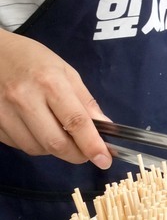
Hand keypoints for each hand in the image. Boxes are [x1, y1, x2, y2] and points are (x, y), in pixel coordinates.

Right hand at [0, 31, 111, 167]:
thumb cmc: (33, 59)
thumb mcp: (66, 72)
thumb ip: (85, 101)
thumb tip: (105, 126)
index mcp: (49, 83)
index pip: (75, 122)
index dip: (92, 145)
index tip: (104, 160)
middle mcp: (24, 99)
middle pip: (54, 142)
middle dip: (75, 154)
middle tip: (86, 153)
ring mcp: (3, 112)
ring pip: (35, 148)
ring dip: (54, 150)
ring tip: (61, 136)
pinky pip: (18, 145)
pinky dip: (34, 144)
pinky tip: (39, 131)